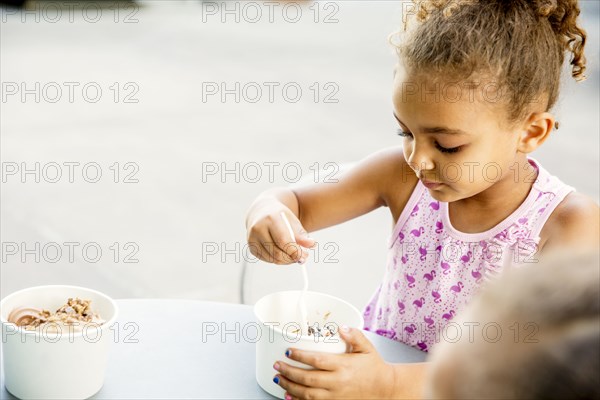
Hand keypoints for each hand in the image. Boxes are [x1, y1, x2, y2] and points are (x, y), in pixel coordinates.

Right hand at [246, 200, 314, 264]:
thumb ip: (301, 234)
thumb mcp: (292, 221)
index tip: (305, 256)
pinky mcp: (251, 247)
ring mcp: (252, 238)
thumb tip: (312, 245)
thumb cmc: (279, 216)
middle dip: (291, 258)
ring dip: (286, 260)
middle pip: (277, 253)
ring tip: (293, 254)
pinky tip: (282, 252)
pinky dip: (277, 259)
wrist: (262, 211)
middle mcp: (258, 228)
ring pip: (272, 259)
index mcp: (270, 219)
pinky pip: (267, 259)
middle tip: (302, 258)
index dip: (295, 251)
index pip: (283, 241)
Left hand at [273, 326, 396, 398]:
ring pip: (307, 394)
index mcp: (343, 366)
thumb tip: (341, 327)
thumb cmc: (374, 367)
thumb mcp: (367, 347)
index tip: (288, 351)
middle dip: (289, 372)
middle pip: (307, 379)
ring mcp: (335, 396)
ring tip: (279, 379)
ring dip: (290, 386)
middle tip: (277, 365)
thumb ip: (354, 335)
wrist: (385, 389)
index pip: (317, 361)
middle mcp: (337, 382)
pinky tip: (289, 395)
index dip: (300, 356)